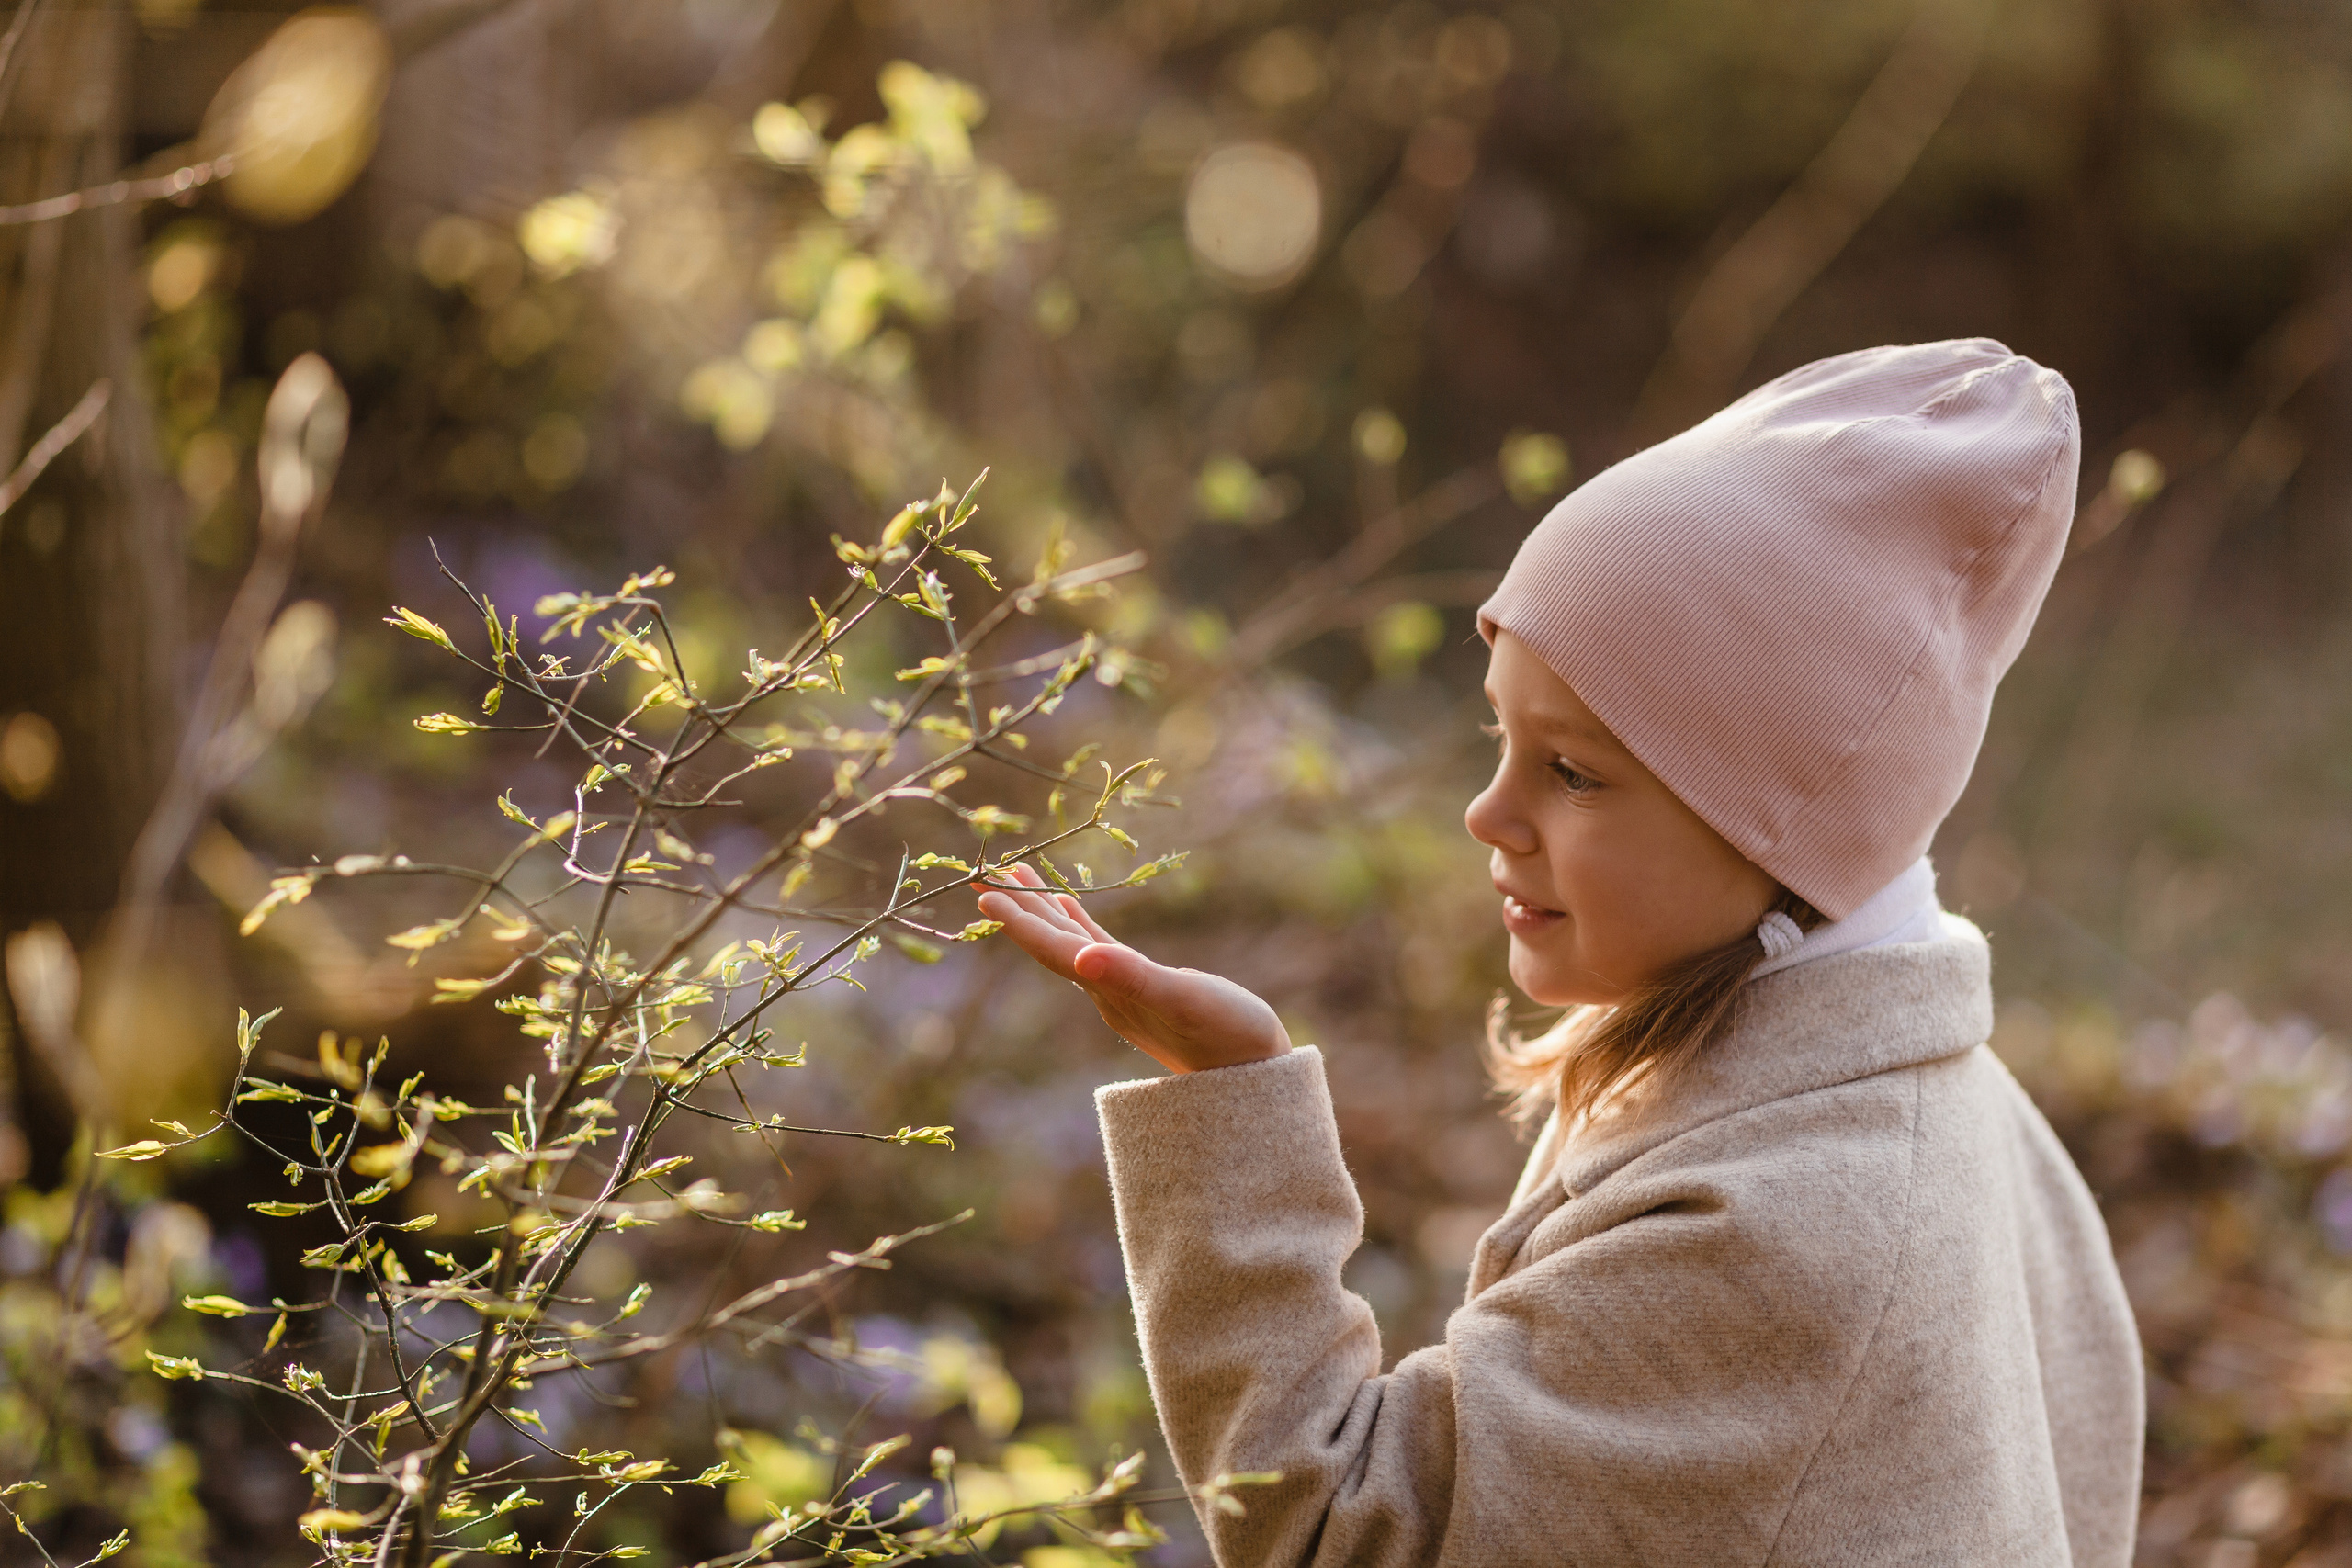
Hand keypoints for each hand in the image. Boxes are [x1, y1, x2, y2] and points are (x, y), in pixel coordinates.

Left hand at [975, 863, 1291, 1073]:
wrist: (1253, 1075)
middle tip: (986, 875)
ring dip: (1043, 912)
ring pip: (1071, 943)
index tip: (986, 893)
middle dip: (1020, 911)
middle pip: (1052, 945)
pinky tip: (1068, 906)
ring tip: (1017, 878)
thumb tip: (1084, 959)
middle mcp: (1107, 992)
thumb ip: (1133, 979)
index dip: (1021, 923)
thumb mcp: (1182, 1001)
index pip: (1055, 951)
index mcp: (1111, 992)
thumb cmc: (1228, 1036)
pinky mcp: (1144, 986)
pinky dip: (1079, 923)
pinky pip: (1098, 947)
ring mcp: (1123, 991)